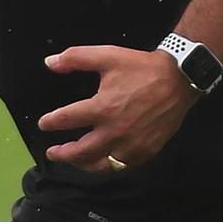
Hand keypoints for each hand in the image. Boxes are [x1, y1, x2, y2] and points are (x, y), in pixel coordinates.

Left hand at [36, 45, 196, 172]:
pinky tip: (101, 161)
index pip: (67, 120)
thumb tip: (49, 63)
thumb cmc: (141, 67)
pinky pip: (121, 166)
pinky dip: (107, 165)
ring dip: (82, 164)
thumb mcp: (107, 55)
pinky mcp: (145, 151)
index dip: (51, 122)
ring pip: (99, 165)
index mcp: (102, 108)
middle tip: (52, 152)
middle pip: (79, 152)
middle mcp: (114, 131)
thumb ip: (75, 58)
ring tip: (74, 161)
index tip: (44, 124)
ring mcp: (131, 145)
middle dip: (62, 154)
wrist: (178, 79)